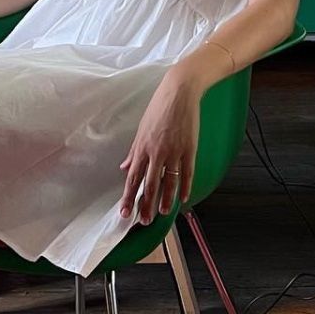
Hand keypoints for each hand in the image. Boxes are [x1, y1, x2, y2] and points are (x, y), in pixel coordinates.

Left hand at [119, 74, 199, 225]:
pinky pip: (187, 173)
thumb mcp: (141, 128)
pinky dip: (185, 187)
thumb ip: (134, 151)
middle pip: (149, 184)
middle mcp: (156, 152)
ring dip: (165, 200)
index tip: (125, 212)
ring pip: (169, 182)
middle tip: (144, 221)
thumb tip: (125, 166)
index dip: (128, 197)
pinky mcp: (189, 149)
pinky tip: (184, 198)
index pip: (133, 177)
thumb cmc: (159, 107)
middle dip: (145, 204)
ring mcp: (174, 152)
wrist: (179, 92)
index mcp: (142, 147)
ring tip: (162, 213)